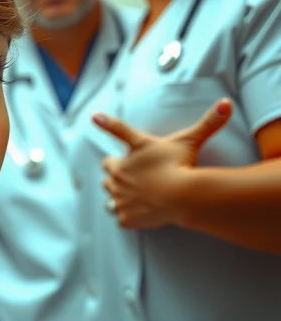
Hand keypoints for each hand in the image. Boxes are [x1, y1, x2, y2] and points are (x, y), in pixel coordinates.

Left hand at [92, 98, 232, 229]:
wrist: (181, 195)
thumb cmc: (183, 165)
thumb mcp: (191, 141)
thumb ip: (208, 123)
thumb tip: (226, 103)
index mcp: (134, 150)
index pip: (118, 130)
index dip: (106, 123)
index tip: (94, 117)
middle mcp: (120, 171)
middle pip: (108, 168)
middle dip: (115, 170)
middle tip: (128, 174)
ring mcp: (119, 195)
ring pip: (110, 194)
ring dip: (117, 194)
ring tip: (131, 196)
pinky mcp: (125, 216)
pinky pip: (121, 218)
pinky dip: (129, 217)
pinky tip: (141, 216)